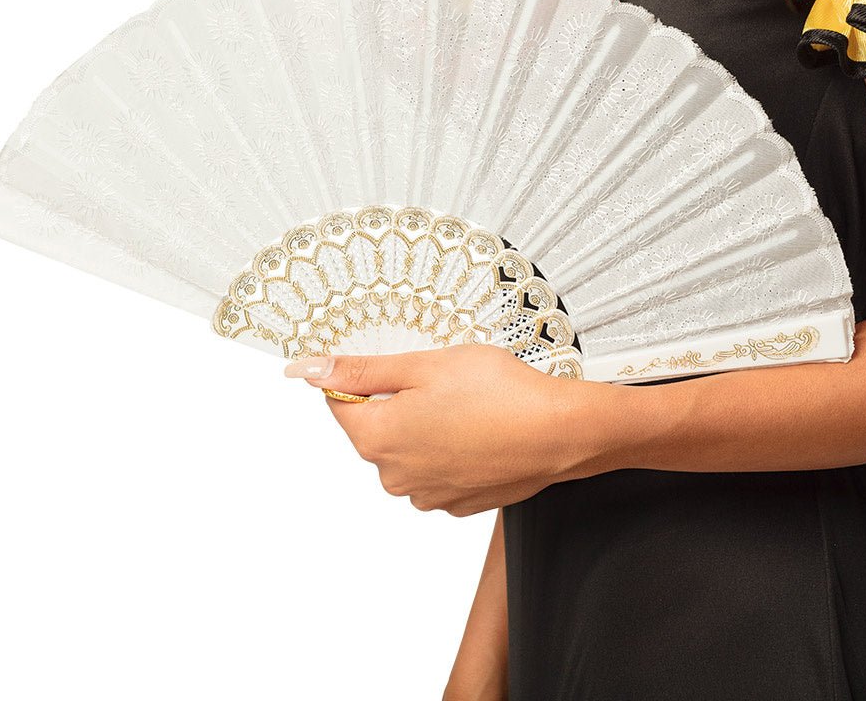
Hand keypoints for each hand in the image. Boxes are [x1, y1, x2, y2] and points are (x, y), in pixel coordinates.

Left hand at [284, 343, 618, 515]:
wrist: (561, 432)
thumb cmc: (498, 392)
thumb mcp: (423, 365)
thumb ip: (360, 370)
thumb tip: (305, 370)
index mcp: (377, 438)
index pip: (340, 402)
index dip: (364, 376)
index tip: (395, 363)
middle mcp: (395, 476)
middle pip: (376, 427)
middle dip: (398, 400)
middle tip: (441, 378)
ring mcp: (427, 495)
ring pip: (408, 448)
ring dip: (425, 425)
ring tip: (467, 403)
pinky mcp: (457, 502)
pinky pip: (437, 468)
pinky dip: (450, 447)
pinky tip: (479, 428)